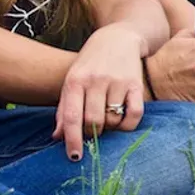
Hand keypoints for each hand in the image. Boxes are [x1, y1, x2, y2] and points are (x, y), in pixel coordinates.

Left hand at [55, 23, 145, 161]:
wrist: (119, 37)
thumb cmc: (91, 63)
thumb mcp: (73, 80)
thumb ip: (65, 108)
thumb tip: (58, 137)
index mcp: (75, 80)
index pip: (71, 116)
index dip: (72, 140)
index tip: (74, 157)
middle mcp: (96, 80)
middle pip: (93, 121)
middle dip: (92, 135)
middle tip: (92, 134)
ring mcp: (118, 81)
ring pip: (113, 120)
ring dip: (109, 129)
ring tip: (106, 122)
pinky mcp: (136, 84)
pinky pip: (134, 115)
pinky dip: (128, 125)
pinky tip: (122, 123)